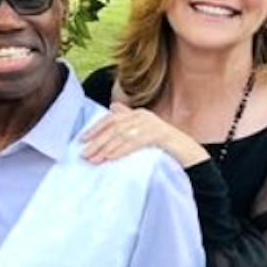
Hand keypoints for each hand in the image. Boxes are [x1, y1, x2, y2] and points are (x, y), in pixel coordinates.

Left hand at [79, 100, 209, 168]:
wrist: (185, 150)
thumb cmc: (160, 144)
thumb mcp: (142, 131)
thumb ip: (128, 121)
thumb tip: (112, 107)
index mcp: (137, 114)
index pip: (111, 119)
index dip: (95, 129)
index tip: (81, 140)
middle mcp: (143, 116)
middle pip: (114, 128)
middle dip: (97, 142)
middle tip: (84, 154)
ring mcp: (151, 124)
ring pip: (122, 136)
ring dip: (106, 149)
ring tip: (94, 160)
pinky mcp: (158, 135)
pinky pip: (134, 143)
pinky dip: (121, 150)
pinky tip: (110, 158)